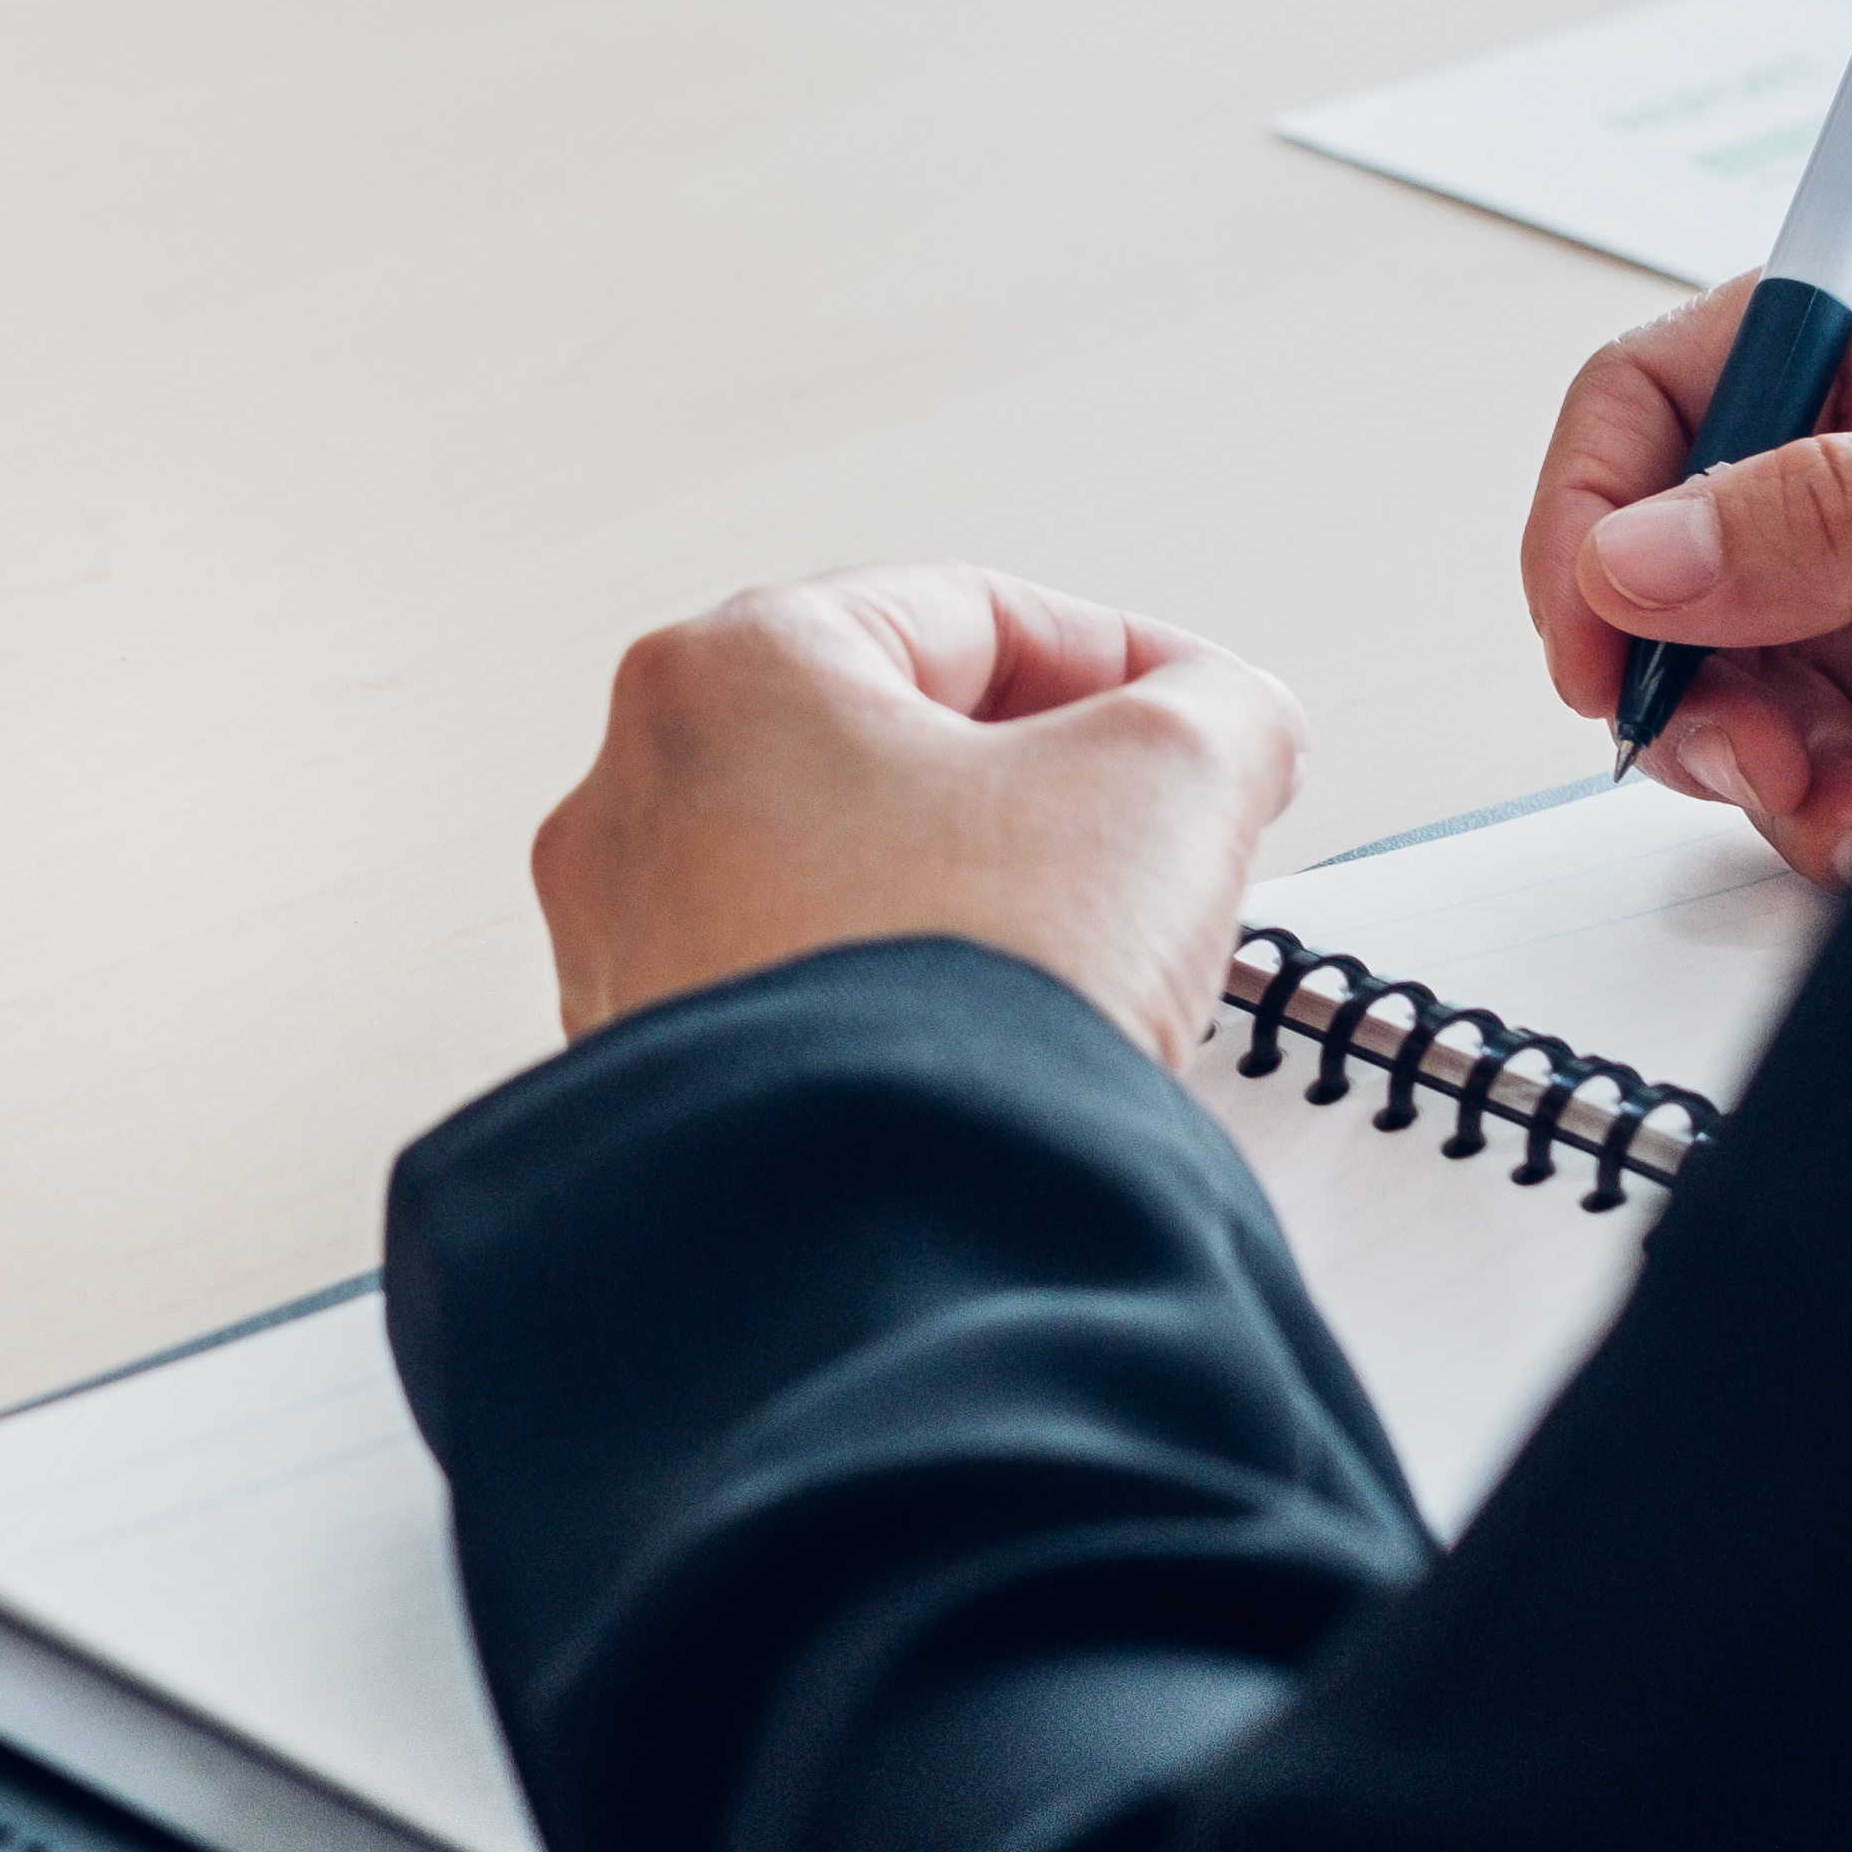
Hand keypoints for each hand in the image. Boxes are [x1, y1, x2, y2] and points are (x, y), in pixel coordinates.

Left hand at [527, 566, 1306, 1064]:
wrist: (893, 1236)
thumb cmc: (973, 996)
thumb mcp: (1171, 779)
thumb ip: (1221, 708)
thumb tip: (1229, 720)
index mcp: (724, 671)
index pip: (967, 616)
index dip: (1126, 661)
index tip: (1207, 720)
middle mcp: (630, 796)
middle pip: (890, 745)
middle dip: (1039, 786)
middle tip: (1151, 839)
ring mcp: (621, 945)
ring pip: (837, 877)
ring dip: (966, 898)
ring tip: (1076, 964)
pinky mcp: (647, 1079)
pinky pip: (799, 999)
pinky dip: (894, 1005)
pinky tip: (986, 1054)